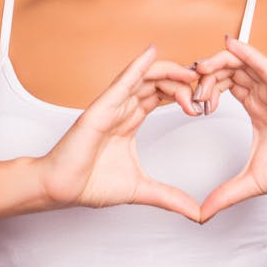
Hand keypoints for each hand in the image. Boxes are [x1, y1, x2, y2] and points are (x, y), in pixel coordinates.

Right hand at [37, 45, 202, 221]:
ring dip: (169, 74)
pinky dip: (138, 66)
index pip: (160, 96)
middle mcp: (121, 109)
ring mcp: (111, 106)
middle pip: (157, 83)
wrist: (60, 189)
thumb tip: (196, 213)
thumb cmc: (89, 183)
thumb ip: (169, 198)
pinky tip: (152, 53)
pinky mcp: (101, 108)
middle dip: (182, 82)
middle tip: (205, 88)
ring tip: (191, 75)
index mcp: (129, 121)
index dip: (183, 93)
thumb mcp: (141, 190)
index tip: (204, 101)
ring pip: (144, 78)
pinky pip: (122, 81)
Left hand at [194, 36, 266, 221]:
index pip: (225, 84)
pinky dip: (247, 53)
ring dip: (218, 63)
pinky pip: (265, 65)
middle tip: (189, 91)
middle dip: (205, 76)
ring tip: (198, 70)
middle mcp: (265, 94)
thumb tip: (202, 215)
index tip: (190, 105)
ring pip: (242, 63)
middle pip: (229, 70)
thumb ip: (225, 194)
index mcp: (257, 107)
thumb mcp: (251, 181)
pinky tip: (230, 45)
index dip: (204, 88)